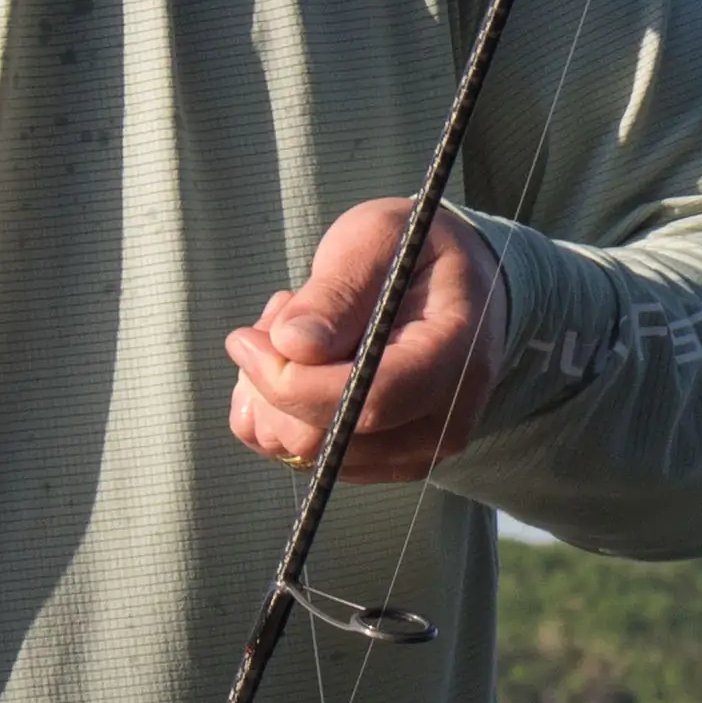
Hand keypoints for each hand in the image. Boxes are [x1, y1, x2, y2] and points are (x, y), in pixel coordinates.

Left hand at [224, 196, 499, 480]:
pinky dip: (280, 412)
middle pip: (326, 440)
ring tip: (296, 331)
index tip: (246, 340)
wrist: (451, 284)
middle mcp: (444, 420)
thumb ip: (336, 292)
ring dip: (271, 395)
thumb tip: (293, 345)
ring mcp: (417, 451)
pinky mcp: (385, 463)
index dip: (292, 382)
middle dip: (274, 383)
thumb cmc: (413, 252)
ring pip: (304, 452)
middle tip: (277, 317)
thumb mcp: (375, 238)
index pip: (368, 401)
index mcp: (454, 357)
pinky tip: (300, 364)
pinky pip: (303, 456)